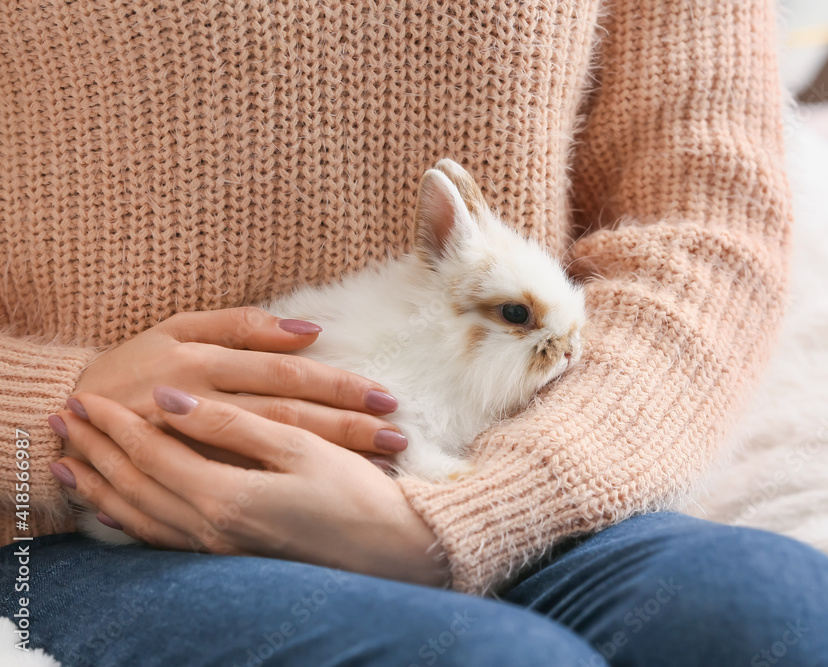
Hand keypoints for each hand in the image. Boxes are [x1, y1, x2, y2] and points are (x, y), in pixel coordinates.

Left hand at [51, 389, 449, 586]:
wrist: (392, 551)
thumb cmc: (354, 495)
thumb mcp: (297, 449)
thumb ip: (231, 425)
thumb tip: (174, 403)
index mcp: (226, 496)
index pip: (152, 455)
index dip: (117, 426)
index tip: (88, 399)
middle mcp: (212, 529)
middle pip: (136, 486)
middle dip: (97, 451)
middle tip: (66, 421)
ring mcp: (219, 548)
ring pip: (140, 516)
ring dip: (102, 486)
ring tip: (71, 462)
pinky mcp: (229, 555)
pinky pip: (161, 539)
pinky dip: (129, 519)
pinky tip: (118, 508)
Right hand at [66, 307, 408, 464]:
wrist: (67, 412)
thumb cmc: (134, 363)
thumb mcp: (178, 328)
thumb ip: (242, 325)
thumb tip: (309, 330)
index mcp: (206, 362)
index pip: (288, 377)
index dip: (339, 388)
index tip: (386, 400)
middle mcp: (202, 403)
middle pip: (289, 417)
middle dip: (348, 428)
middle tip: (398, 439)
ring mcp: (191, 444)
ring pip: (271, 451)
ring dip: (328, 458)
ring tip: (378, 466)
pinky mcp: (182, 473)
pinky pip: (242, 480)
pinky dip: (287, 484)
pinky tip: (325, 488)